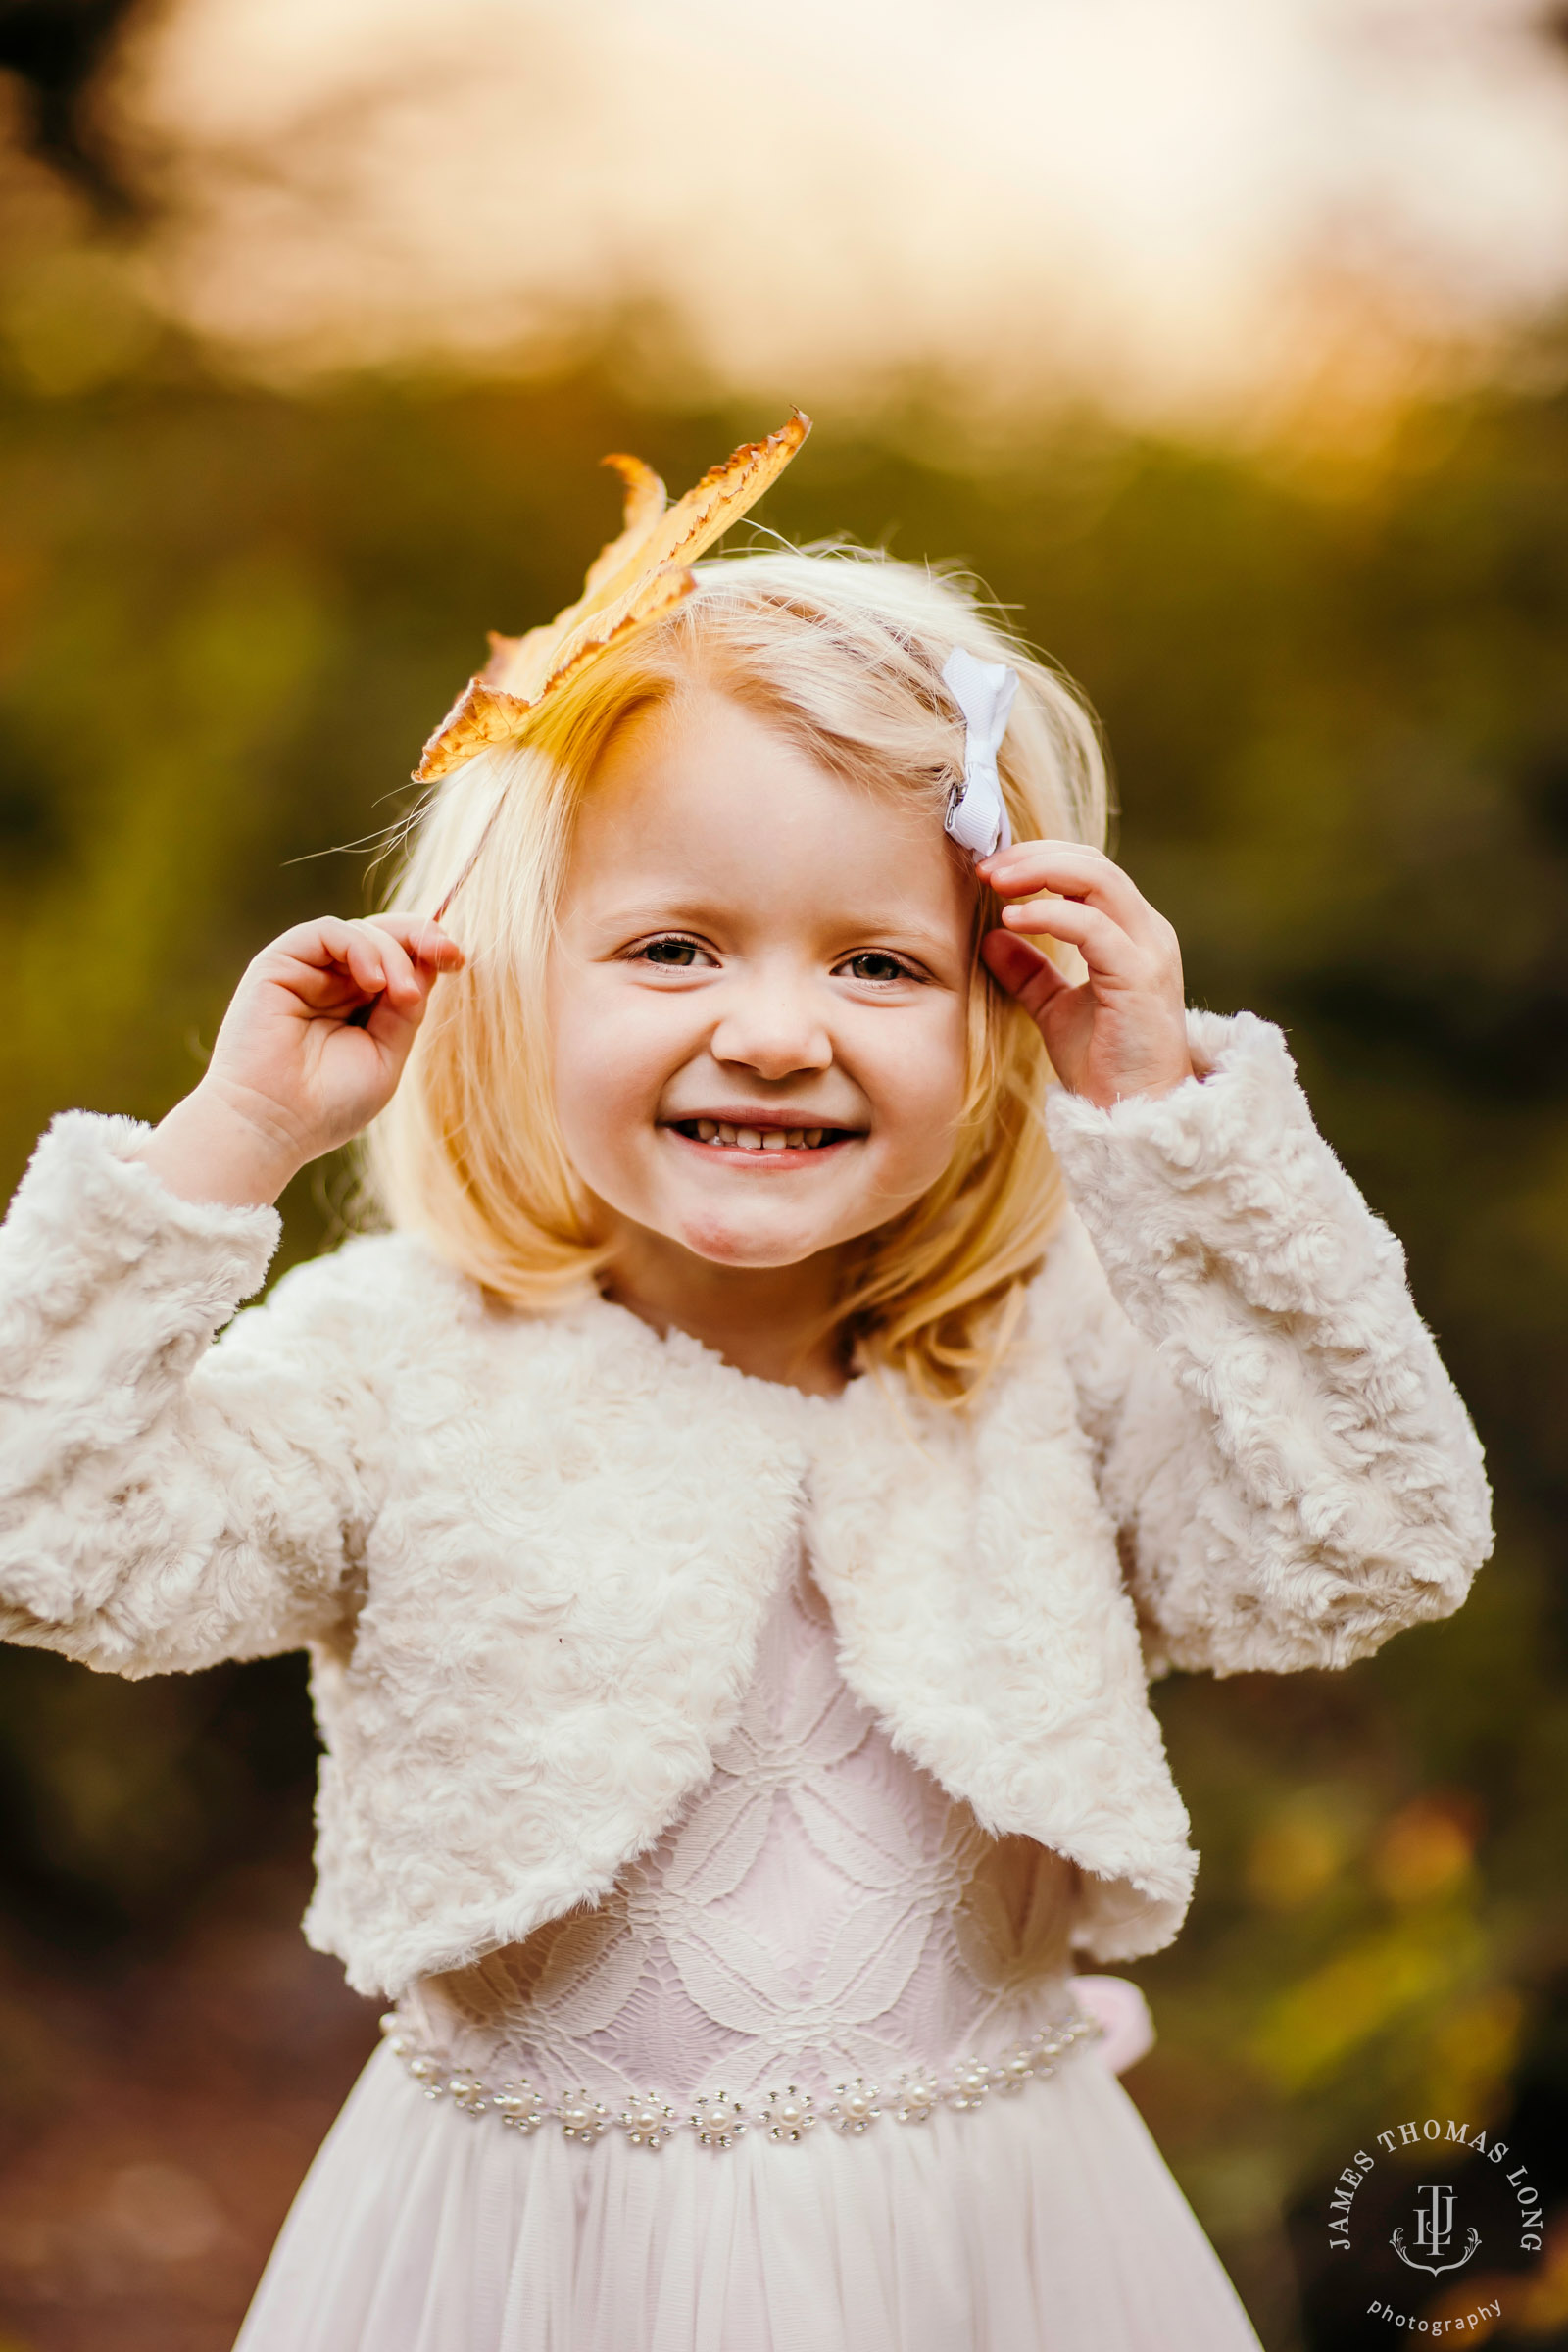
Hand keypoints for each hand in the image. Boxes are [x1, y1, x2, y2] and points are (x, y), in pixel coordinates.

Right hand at [134, 914, 464, 1207]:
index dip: (428, 951)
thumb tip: (429, 964)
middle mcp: (330, 984)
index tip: (458, 959)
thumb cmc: (327, 1105)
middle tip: (449, 956)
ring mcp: (304, 972)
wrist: (271, 1126)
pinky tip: (374, 982)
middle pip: (382, 936)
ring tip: (401, 996)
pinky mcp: (277, 964)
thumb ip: (406, 1010)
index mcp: (356, 1006)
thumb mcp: (385, 1055)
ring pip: (360, 932)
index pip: (398, 961)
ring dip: (393, 955)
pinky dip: (359, 947)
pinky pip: (326, 932)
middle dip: (420, 939)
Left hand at [977, 841, 1193, 1107]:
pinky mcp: (1139, 977)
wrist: (1134, 1117)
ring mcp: (1148, 951)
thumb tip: (990, 936)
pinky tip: (1012, 920)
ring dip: (1039, 872)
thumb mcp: (1056, 1009)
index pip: (1088, 870)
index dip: (1038, 860)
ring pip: (1098, 880)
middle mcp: (1148, 933)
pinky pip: (1092, 927)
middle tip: (986, 868)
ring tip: (995, 882)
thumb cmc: (1105, 1066)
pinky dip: (1049, 915)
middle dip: (1034, 857)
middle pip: (1092, 863)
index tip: (990, 871)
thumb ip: (1029, 972)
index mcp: (1133, 933)